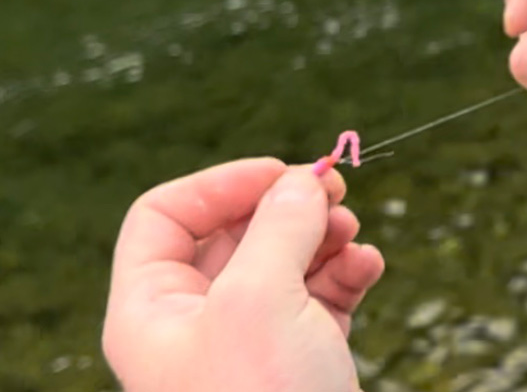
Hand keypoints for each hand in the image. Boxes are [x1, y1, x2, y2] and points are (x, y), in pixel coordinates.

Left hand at [103, 159, 385, 391]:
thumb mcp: (260, 298)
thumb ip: (279, 224)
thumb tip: (304, 180)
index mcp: (154, 309)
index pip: (165, 217)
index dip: (222, 183)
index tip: (284, 171)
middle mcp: (196, 323)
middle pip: (236, 232)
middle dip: (287, 207)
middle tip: (336, 193)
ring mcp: (249, 342)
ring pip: (284, 259)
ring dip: (324, 235)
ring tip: (355, 234)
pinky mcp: (300, 357)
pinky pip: (320, 294)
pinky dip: (347, 271)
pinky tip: (369, 267)